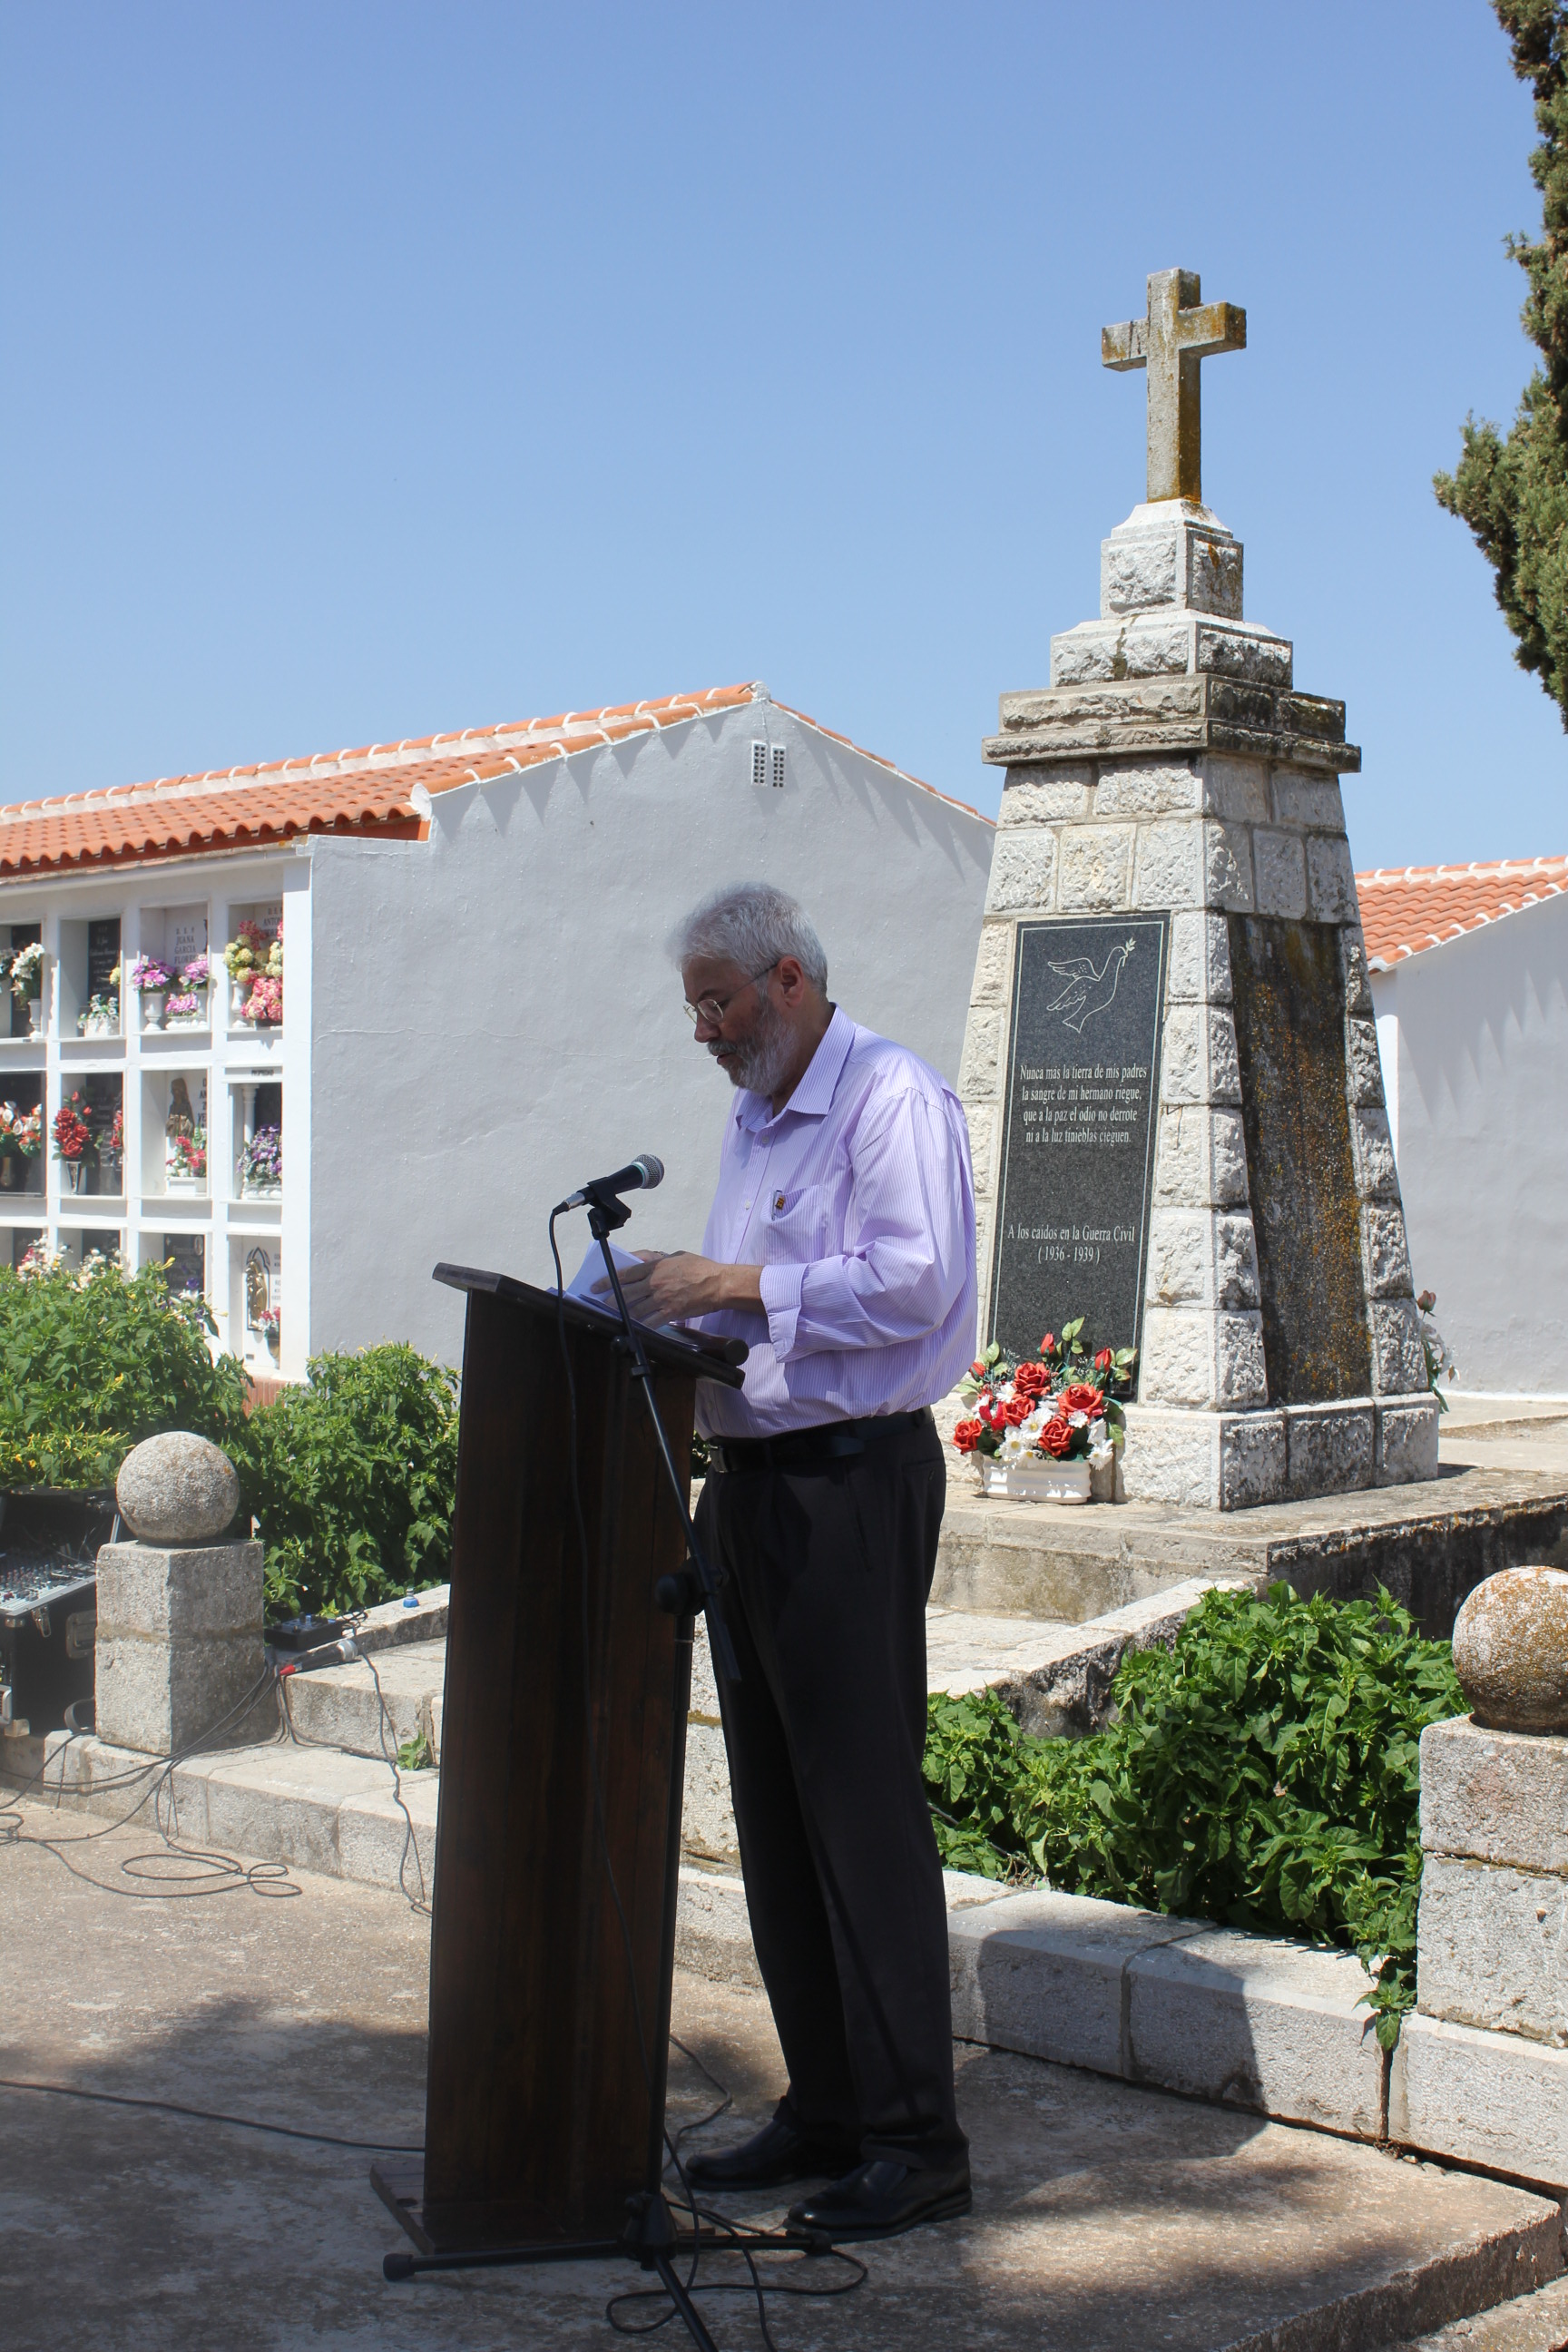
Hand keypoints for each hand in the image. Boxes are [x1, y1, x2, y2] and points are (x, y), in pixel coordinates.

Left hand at [595, 1250, 762, 1323]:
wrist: (718, 1284)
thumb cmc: (700, 1268)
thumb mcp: (676, 1256)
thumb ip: (656, 1259)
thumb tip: (639, 1261)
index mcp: (656, 1267)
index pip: (625, 1274)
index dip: (608, 1280)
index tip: (597, 1285)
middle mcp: (655, 1283)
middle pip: (626, 1293)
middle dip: (610, 1298)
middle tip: (600, 1301)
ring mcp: (662, 1299)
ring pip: (635, 1309)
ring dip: (622, 1313)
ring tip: (614, 1314)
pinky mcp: (671, 1313)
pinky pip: (650, 1321)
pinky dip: (640, 1324)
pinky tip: (634, 1326)